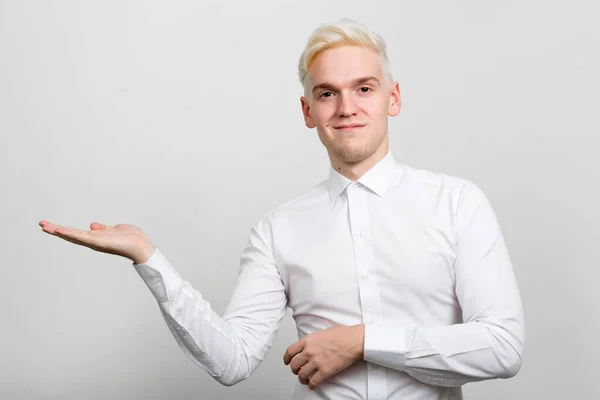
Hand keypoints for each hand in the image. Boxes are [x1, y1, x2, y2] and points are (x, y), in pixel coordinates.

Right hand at [39, 220, 155, 263]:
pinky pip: (80, 237)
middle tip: (42, 225)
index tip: (52, 226)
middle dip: (56, 230)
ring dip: (58, 231)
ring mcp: (94, 242)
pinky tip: (58, 230)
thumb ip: (103, 229)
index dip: (64, 230)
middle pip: (71, 235)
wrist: (140, 245)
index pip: (77, 233)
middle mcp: (93, 241)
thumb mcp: (115, 229)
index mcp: (97, 238)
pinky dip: (69, 234)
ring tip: (44, 226)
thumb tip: (92, 225)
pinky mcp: (97, 241)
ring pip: (72, 236)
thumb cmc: (131, 238)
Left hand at [283, 324, 364, 389]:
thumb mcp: (322, 332)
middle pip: (294, 365)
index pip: (290, 351)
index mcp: (308, 340)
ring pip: (302, 375)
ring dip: (302, 379)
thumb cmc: (342, 334)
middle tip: (297, 371)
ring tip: (305, 379)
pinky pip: (314, 382)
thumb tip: (311, 345)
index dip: (286, 358)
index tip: (287, 361)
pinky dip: (311, 385)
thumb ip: (313, 340)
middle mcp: (309, 351)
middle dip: (295, 370)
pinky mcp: (325, 371)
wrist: (353, 340)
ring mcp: (317, 361)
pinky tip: (313, 385)